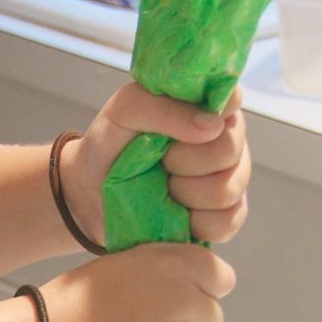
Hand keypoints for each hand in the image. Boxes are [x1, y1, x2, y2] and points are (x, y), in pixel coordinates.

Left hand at [59, 83, 249, 247]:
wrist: (89, 193)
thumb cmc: (111, 145)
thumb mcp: (124, 112)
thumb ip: (161, 107)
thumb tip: (211, 124)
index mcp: (207, 105)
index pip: (232, 99)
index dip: (209, 116)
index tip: (178, 130)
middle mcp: (227, 138)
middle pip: (229, 150)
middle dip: (184, 161)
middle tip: (159, 162)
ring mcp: (230, 178)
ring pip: (227, 189)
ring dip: (184, 193)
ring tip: (161, 187)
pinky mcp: (224, 216)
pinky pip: (225, 222)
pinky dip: (194, 222)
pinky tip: (173, 212)